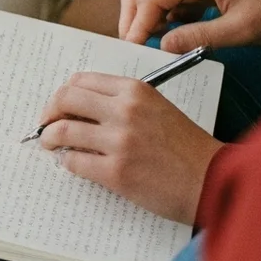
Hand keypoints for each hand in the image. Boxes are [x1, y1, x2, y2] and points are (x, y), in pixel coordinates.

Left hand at [36, 72, 220, 223]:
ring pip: (61, 132)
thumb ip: (119, 104)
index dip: (62, 95)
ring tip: (52, 146)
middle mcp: (125, 110)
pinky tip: (76, 164)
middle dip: (48, 113)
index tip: (58, 107)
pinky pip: (73, 162)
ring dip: (50, 140)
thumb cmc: (185, 148)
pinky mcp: (116, 171)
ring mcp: (119, 141)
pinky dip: (68, 163)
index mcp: (135, 91)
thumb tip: (76, 109)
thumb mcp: (156, 109)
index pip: (80, 81)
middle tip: (46, 126)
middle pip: (64, 100)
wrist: (213, 179)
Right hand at [122, 0, 260, 50]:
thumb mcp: (241, 28)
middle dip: (134, 22)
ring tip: (153, 47)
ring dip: (149, 21)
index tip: (131, 52)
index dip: (136, 26)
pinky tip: (173, 36)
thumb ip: (198, 38)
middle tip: (134, 51)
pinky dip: (165, 18)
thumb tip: (162, 49)